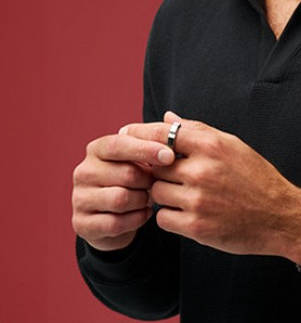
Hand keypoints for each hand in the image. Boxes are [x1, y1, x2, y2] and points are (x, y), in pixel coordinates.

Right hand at [71, 130, 175, 251]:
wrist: (117, 214)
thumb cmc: (136, 178)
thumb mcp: (144, 158)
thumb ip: (156, 141)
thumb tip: (172, 125)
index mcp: (98, 149)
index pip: (121, 144)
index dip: (147, 149)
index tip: (170, 156)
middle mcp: (84, 171)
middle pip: (127, 174)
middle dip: (149, 181)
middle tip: (156, 184)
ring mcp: (79, 198)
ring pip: (121, 199)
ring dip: (142, 200)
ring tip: (148, 198)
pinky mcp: (82, 224)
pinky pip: (116, 223)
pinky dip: (136, 219)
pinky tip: (143, 213)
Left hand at [120, 112, 300, 260]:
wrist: (279, 215)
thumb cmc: (256, 177)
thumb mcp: (232, 145)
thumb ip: (197, 131)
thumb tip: (166, 117)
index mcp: (212, 145)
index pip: (163, 134)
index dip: (141, 134)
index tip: (127, 134)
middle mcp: (202, 170)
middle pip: (155, 166)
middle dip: (158, 170)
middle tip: (170, 174)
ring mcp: (198, 199)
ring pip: (156, 193)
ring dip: (163, 194)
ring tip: (184, 194)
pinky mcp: (196, 226)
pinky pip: (162, 218)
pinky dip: (170, 216)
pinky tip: (187, 212)